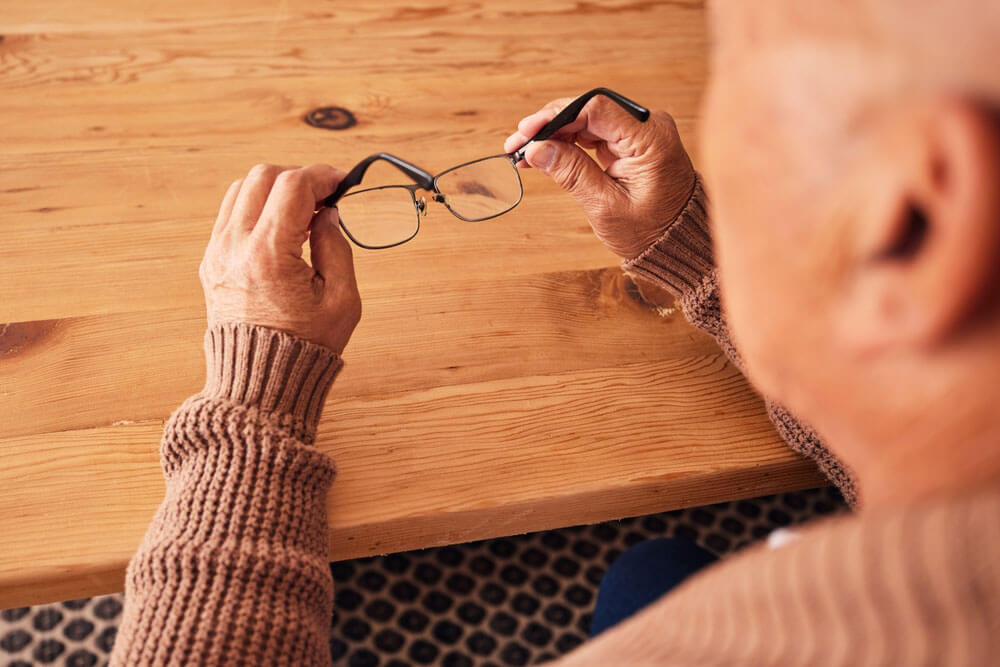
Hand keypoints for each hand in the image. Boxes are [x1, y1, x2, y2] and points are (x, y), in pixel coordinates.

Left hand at [199, 163, 361, 353]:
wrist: (260, 384)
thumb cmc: (305, 348)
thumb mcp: (341, 300)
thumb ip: (337, 247)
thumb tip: (328, 214)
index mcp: (270, 255)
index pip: (293, 186)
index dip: (322, 175)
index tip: (340, 182)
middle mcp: (236, 247)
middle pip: (262, 176)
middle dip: (297, 177)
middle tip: (323, 196)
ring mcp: (217, 253)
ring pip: (241, 190)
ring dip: (274, 190)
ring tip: (302, 214)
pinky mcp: (211, 263)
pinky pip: (230, 215)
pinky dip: (257, 209)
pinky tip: (282, 231)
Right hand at [504, 95, 695, 258]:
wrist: (678, 243)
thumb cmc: (651, 231)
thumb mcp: (605, 206)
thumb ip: (572, 173)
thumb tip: (537, 149)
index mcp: (650, 139)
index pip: (596, 108)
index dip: (556, 115)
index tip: (528, 132)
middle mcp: (648, 127)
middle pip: (588, 110)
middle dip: (550, 124)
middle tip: (517, 144)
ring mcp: (640, 134)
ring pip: (587, 120)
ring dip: (555, 133)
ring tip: (524, 151)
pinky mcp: (631, 143)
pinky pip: (594, 133)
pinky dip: (569, 142)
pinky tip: (545, 153)